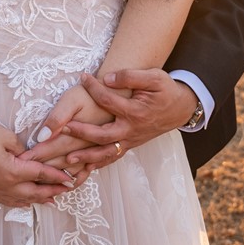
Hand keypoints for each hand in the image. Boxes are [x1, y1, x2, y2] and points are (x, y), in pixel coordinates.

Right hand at [0, 119, 75, 207]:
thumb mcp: (5, 136)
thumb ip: (22, 148)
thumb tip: (31, 155)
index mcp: (12, 171)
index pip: (41, 175)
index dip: (57, 176)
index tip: (71, 178)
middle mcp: (5, 186)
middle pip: (35, 192)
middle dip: (53, 191)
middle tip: (68, 189)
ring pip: (23, 200)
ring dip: (40, 199)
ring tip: (54, 199)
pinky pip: (10, 201)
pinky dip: (23, 202)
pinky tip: (28, 202)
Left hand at [19, 84, 112, 184]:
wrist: (120, 94)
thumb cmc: (93, 94)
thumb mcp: (72, 98)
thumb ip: (57, 117)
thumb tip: (42, 136)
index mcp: (75, 134)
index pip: (49, 148)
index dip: (34, 156)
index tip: (20, 162)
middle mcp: (86, 147)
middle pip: (60, 162)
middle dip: (43, 170)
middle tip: (26, 178)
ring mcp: (97, 150)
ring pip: (75, 169)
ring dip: (60, 177)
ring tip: (45, 185)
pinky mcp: (106, 149)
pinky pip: (92, 168)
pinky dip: (81, 176)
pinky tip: (72, 182)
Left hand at [61, 70, 197, 168]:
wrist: (180, 108)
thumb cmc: (165, 90)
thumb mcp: (154, 77)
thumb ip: (131, 76)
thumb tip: (107, 78)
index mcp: (135, 112)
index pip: (107, 100)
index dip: (93, 87)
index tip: (82, 77)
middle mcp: (131, 130)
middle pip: (102, 135)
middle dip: (81, 133)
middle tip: (64, 128)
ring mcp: (130, 141)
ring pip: (106, 153)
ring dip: (86, 157)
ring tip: (67, 159)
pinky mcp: (130, 145)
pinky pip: (112, 158)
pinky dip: (97, 165)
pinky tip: (82, 168)